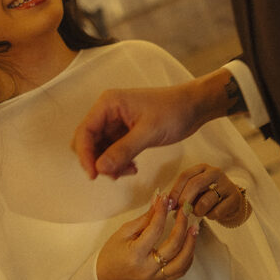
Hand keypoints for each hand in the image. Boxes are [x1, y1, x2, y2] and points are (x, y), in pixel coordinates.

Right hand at [71, 69, 238, 179]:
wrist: (194, 107)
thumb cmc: (173, 112)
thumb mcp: (149, 132)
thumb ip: (123, 150)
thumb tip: (100, 169)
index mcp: (108, 104)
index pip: (85, 132)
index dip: (85, 155)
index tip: (94, 175)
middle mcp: (108, 112)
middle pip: (88, 142)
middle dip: (98, 161)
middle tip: (116, 174)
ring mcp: (116, 123)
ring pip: (100, 150)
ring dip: (110, 164)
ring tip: (130, 171)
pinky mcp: (125, 132)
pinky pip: (113, 151)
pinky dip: (119, 162)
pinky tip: (133, 167)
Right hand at [96, 193, 197, 279]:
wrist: (107, 275)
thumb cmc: (112, 252)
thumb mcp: (124, 231)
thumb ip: (145, 218)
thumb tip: (159, 200)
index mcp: (135, 254)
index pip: (155, 230)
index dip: (162, 212)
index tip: (166, 198)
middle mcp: (148, 268)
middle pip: (173, 246)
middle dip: (182, 225)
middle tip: (185, 210)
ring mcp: (156, 277)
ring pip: (182, 261)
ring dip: (191, 243)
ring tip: (194, 227)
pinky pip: (181, 270)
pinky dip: (188, 257)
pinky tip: (189, 244)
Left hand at [168, 164, 248, 226]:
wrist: (232, 203)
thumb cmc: (208, 196)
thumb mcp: (195, 191)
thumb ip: (182, 194)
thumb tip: (168, 203)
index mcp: (203, 168)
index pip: (185, 176)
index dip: (175, 190)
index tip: (169, 203)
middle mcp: (215, 172)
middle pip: (195, 184)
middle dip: (184, 199)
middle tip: (179, 211)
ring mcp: (226, 184)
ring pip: (205, 201)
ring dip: (197, 211)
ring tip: (198, 212)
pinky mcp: (234, 198)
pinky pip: (216, 211)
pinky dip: (210, 216)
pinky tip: (211, 214)